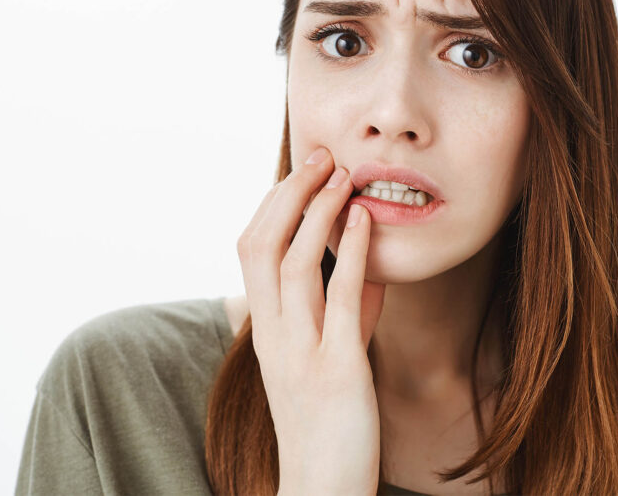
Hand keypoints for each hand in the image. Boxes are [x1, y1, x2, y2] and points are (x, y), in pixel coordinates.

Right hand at [237, 146, 385, 494]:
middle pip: (262, 245)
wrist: (322, 490)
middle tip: (321, 155)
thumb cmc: (327, 423)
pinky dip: (350, 253)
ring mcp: (301, 351)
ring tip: (342, 175)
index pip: (252, 249)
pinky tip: (364, 220)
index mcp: (265, 328)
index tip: (304, 170)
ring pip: (293, 264)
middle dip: (290, 193)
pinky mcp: (337, 370)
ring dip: (317, 211)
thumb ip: (345, 312)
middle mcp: (273, 334)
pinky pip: (338, 300)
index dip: (275, 203)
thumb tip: (365, 268)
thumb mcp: (329, 357)